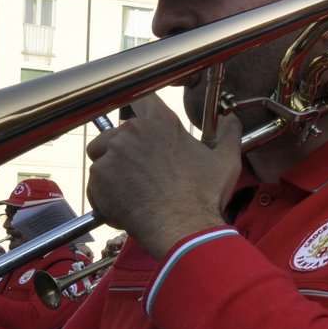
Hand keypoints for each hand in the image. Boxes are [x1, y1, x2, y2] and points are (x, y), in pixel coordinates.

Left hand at [85, 95, 241, 257]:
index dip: (140, 109)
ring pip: (102, 157)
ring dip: (113, 171)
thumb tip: (231, 119)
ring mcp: (110, 156)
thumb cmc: (205, 195)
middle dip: (125, 150)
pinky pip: (96, 184)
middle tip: (144, 173)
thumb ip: (229, 133)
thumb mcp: (226, 161)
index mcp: (160, 123)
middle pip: (116, 133)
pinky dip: (107, 196)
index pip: (142, 99)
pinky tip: (129, 206)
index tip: (140, 120)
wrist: (183, 229)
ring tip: (135, 190)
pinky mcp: (98, 180)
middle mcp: (130, 133)